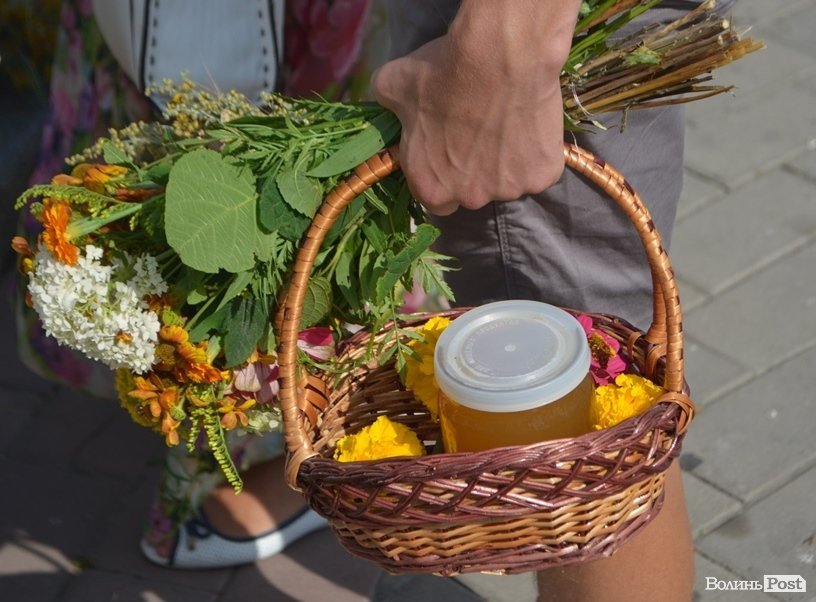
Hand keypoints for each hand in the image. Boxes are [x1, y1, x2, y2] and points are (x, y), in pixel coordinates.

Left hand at [371, 1, 580, 215]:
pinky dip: (536, 152)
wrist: (499, 56)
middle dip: (475, 170)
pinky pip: (539, 169)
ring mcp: (510, 190)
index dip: (441, 176)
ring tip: (506, 122)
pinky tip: (529, 122)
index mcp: (431, 188)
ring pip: (507, 181)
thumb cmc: (442, 73)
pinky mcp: (542, 176)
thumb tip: (383, 100)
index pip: (435, 200)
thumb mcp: (394, 85)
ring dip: (505, 161)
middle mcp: (470, 199)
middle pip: (473, 193)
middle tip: (479, 131)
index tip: (448, 153)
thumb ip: (385, 103)